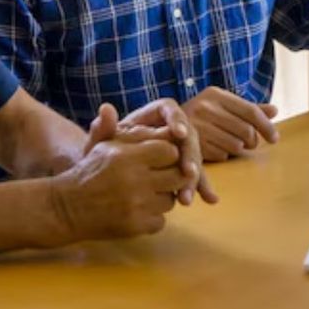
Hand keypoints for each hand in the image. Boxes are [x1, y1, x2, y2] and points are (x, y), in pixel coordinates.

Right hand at [51, 137, 189, 239]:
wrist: (67, 208)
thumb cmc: (89, 172)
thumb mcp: (101, 146)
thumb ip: (121, 130)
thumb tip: (114, 109)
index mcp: (128, 157)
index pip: (170, 150)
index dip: (167, 153)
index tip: (160, 156)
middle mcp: (135, 181)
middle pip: (177, 175)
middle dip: (171, 174)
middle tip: (161, 174)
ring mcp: (138, 206)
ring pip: (171, 200)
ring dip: (163, 196)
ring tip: (147, 191)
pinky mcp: (137, 227)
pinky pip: (161, 220)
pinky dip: (153, 216)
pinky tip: (140, 209)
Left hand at [85, 100, 217, 205]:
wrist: (103, 177)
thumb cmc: (101, 154)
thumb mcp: (99, 143)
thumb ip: (102, 128)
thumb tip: (105, 109)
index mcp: (152, 115)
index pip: (169, 108)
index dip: (177, 119)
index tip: (178, 133)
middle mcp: (170, 129)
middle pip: (188, 135)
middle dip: (190, 155)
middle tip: (187, 172)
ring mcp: (179, 149)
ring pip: (193, 158)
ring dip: (194, 177)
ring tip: (186, 198)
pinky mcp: (182, 168)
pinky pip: (195, 175)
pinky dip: (201, 187)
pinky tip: (209, 200)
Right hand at [181, 87, 278, 162]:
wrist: (165, 126)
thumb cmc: (201, 116)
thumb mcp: (221, 106)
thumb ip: (248, 108)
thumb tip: (274, 110)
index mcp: (215, 94)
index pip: (250, 110)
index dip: (266, 126)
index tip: (275, 138)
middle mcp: (205, 107)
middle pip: (246, 131)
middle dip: (252, 141)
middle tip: (248, 143)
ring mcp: (197, 126)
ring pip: (236, 146)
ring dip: (237, 148)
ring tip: (227, 143)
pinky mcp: (192, 145)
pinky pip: (222, 156)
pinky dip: (223, 155)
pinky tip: (214, 149)